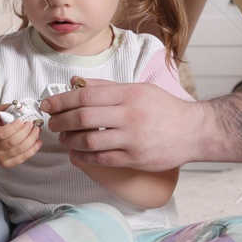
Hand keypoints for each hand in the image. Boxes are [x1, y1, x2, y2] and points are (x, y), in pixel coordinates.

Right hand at [0, 106, 40, 169]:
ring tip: (37, 130)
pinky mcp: (8, 164)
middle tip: (32, 124)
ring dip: (32, 139)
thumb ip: (2, 109)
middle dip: (26, 132)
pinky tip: (38, 142)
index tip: (22, 121)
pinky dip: (33, 149)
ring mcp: (1, 158)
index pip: (2, 133)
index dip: (14, 127)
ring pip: (20, 150)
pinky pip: (23, 157)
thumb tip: (17, 105)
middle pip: (13, 142)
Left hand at [43, 79, 205, 170]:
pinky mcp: (135, 158)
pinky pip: (102, 159)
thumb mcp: (137, 89)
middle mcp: (129, 115)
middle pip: (83, 117)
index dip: (62, 100)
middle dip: (62, 121)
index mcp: (128, 94)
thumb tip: (75, 82)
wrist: (194, 131)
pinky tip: (76, 155)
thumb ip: (105, 87)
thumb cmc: (164, 108)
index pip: (86, 95)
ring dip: (70, 141)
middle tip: (53, 124)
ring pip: (89, 140)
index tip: (48, 105)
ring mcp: (132, 138)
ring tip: (64, 139)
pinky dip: (84, 158)